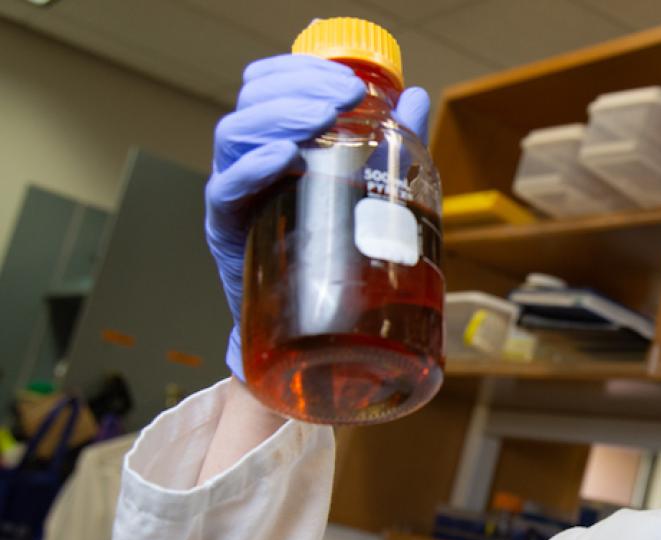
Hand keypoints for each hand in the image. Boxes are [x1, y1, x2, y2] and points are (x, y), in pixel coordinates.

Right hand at [205, 54, 431, 379]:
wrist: (313, 329)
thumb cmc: (338, 253)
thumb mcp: (371, 190)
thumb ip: (392, 143)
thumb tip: (414, 98)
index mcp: (277, 143)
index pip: (270, 85)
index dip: (301, 71)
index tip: (349, 80)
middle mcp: (249, 163)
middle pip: (253, 103)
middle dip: (300, 90)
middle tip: (344, 99)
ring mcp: (237, 196)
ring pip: (234, 136)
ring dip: (279, 118)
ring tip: (321, 119)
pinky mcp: (229, 233)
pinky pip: (226, 192)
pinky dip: (252, 169)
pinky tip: (283, 157)